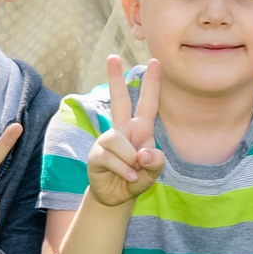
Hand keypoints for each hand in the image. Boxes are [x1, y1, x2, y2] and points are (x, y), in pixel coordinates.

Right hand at [83, 55, 166, 209]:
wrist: (117, 198)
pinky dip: (124, 171)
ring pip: (118, 139)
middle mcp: (123, 130)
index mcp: (140, 130)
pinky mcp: (96, 154)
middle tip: (112, 56)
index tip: (156, 61)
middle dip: (115, 78)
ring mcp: (107, 141)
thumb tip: (142, 153)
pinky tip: (127, 178)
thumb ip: (156, 163)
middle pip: (119, 99)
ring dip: (130, 161)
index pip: (148, 103)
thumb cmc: (137, 180)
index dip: (153, 83)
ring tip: (132, 173)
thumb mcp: (154, 173)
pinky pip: (112, 157)